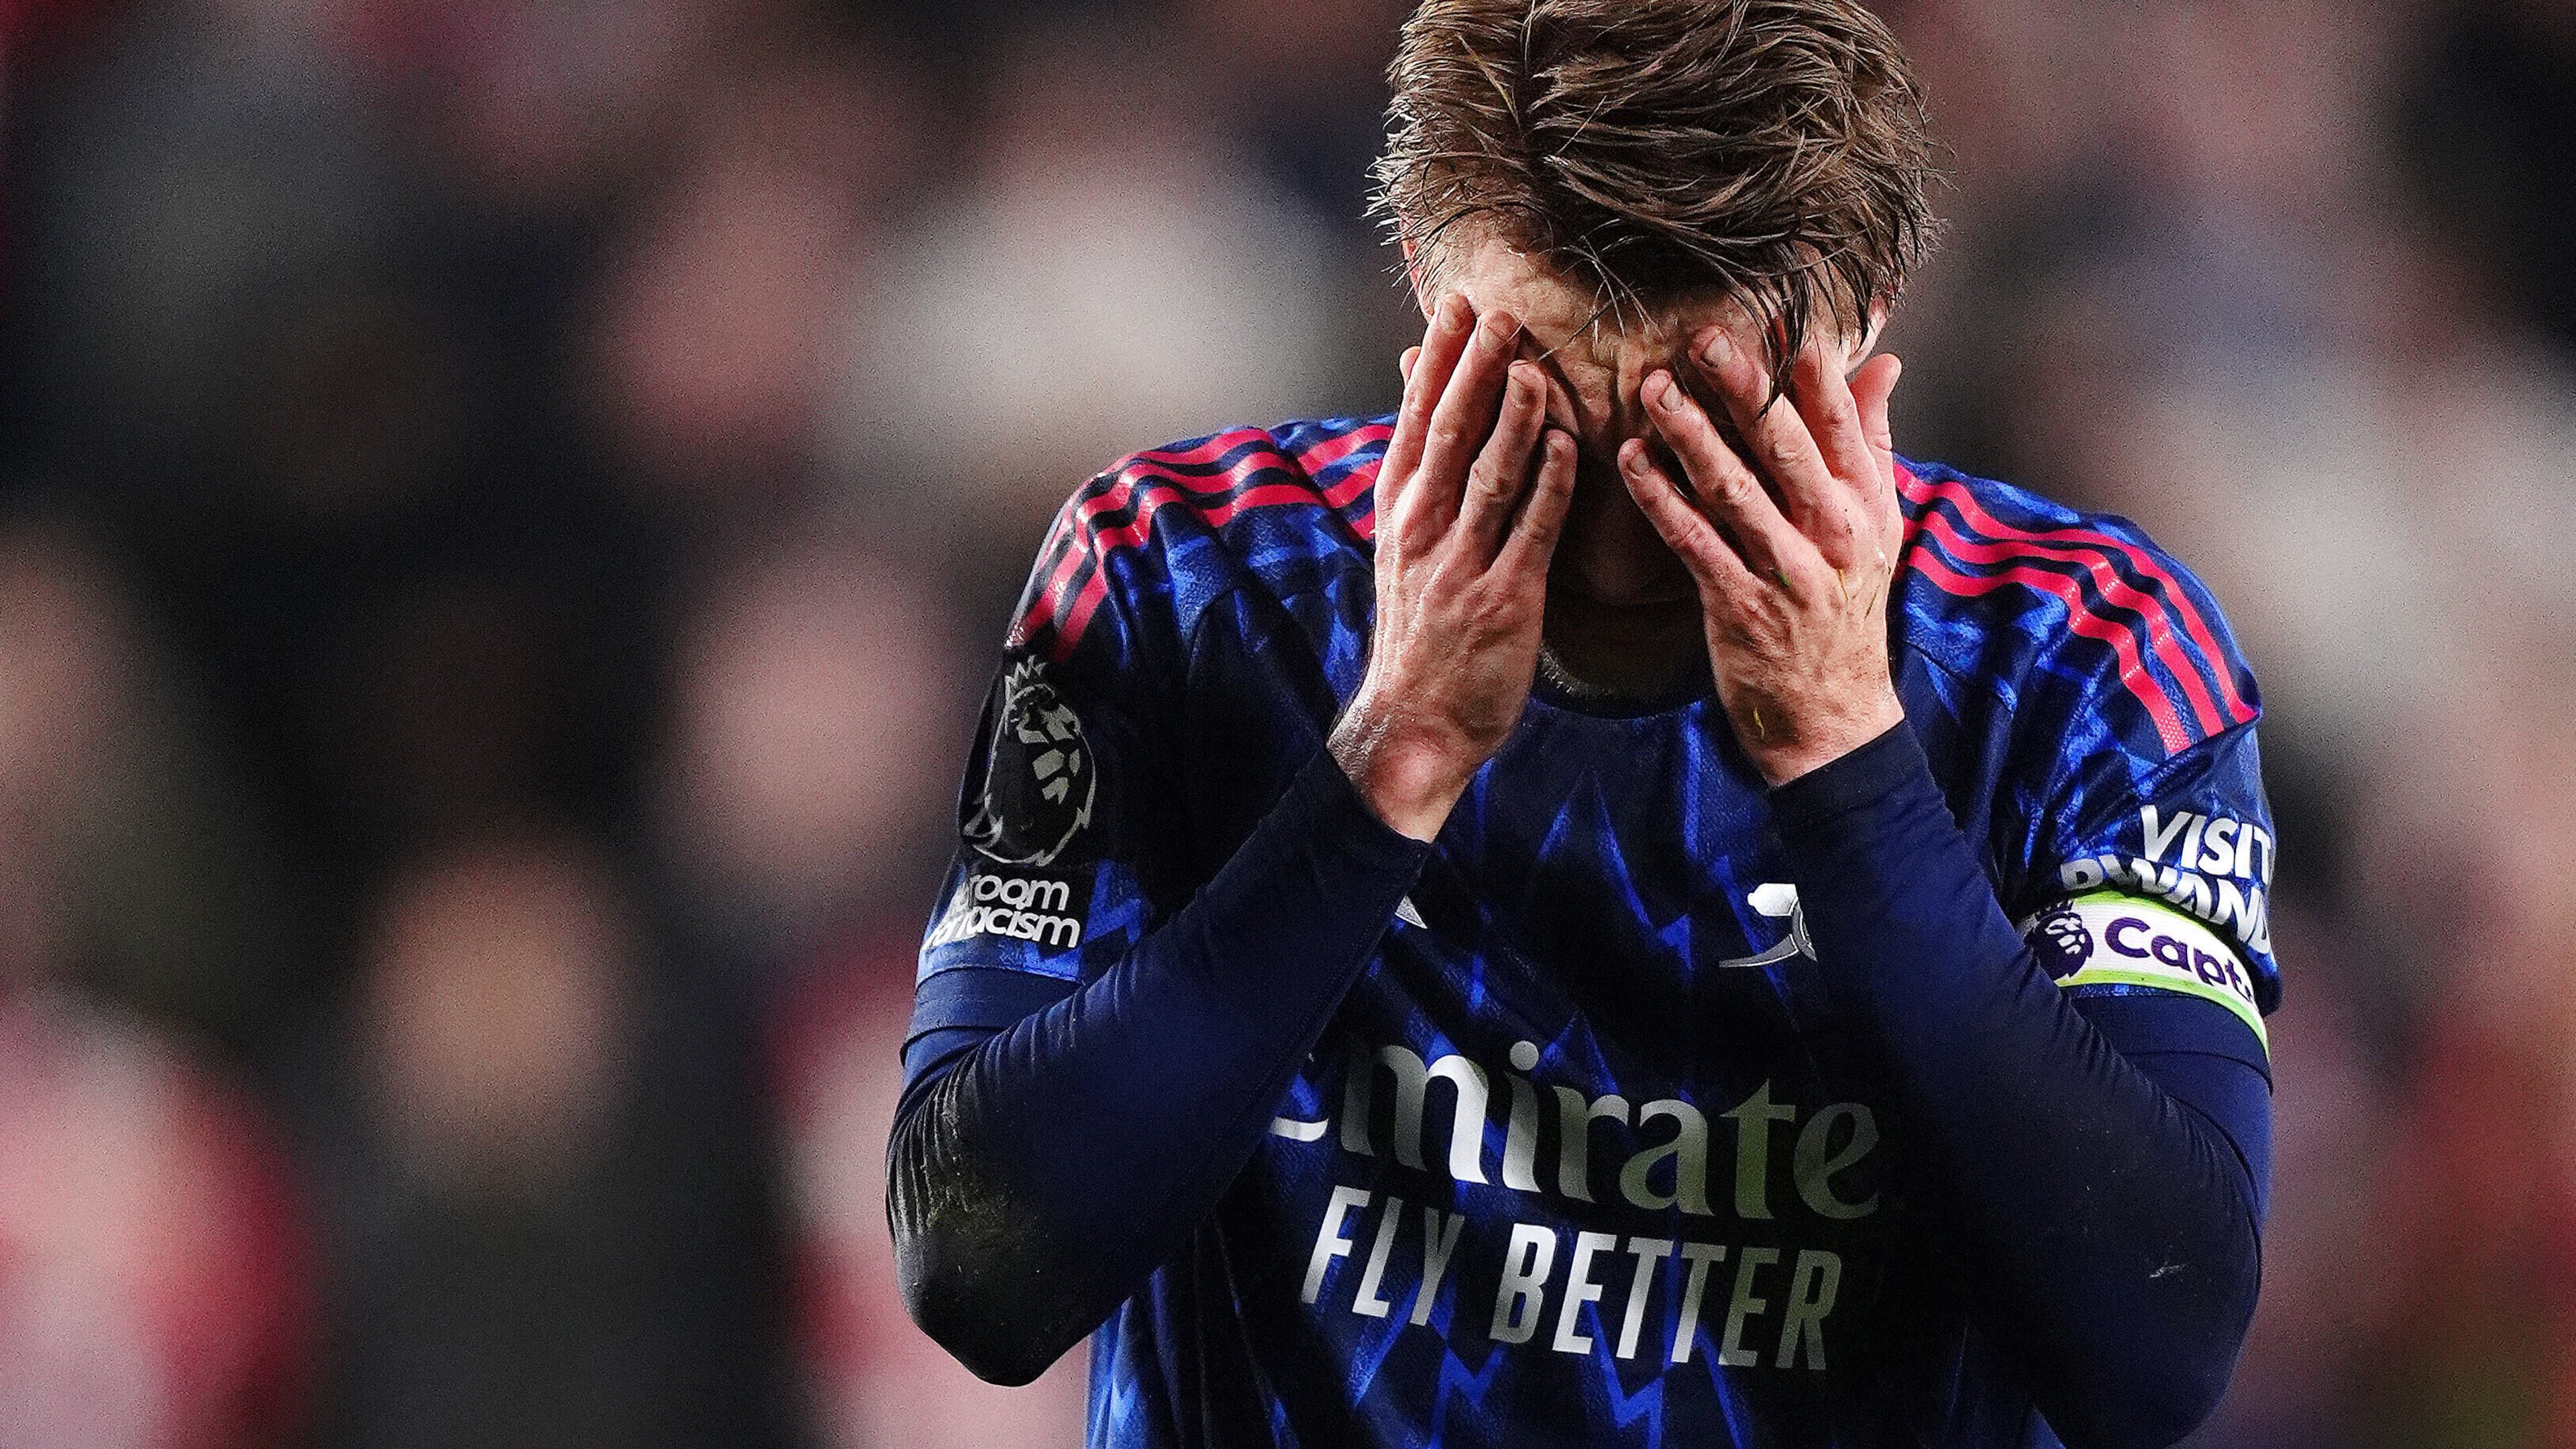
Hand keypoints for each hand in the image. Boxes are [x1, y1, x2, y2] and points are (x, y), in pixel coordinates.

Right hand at [1331, 293, 1577, 839]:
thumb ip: (1421, 476)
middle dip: (1474, 371)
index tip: (1457, 305)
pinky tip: (1567, 445)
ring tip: (1534, 364)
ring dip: (1513, 417)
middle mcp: (1423, 527)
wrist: (1415, 721)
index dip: (1438, 359)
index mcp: (1399, 508)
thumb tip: (1419, 403)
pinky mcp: (1503, 598)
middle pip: (1451, 433)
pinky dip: (1548, 485)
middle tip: (1500, 313)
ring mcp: (1461, 563)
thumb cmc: (1420, 630)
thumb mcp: (1404, 547)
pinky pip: (1530, 530)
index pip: (1417, 418)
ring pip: (1489, 474)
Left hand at [1617, 329, 1908, 785]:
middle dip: (1742, 389)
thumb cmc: (1845, 609)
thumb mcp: (1876, 527)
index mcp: (1866, 504)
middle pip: (1785, 446)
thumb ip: (1871, 442)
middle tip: (1702, 337)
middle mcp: (1832, 533)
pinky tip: (1633, 463)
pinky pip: (1694, 541)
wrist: (1832, 716)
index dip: (1808, 368)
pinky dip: (1661, 499)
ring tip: (1652, 389)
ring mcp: (1786, 571)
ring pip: (1733, 489)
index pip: (1840, 422)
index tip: (1776, 317)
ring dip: (1689, 435)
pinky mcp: (1739, 605)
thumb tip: (1883, 363)